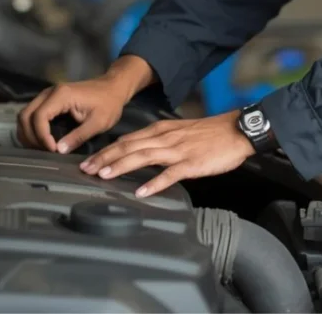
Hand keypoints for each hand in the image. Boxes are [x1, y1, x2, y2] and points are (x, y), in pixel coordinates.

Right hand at [16, 56, 153, 153]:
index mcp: (61, 95)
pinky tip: (41, 142)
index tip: (52, 150)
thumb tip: (59, 151)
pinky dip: (31, 129)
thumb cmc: (109, 103)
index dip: (41, 136)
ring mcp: (47, 95)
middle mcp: (49, 93)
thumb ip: (78, 136)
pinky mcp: (48, 100)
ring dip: (28, 134)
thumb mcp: (98, 123)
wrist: (113, 88)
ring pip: (25, 115)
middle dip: (31, 137)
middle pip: (25, 115)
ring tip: (41, 149)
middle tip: (43, 152)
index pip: (39, 117)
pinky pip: (31, 115)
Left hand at [79, 111, 254, 197]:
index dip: (106, 150)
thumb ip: (159, 141)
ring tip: (104, 176)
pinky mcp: (191, 163)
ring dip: (122, 166)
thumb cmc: (209, 134)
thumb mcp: (179, 132)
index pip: (127, 140)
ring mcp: (178, 150)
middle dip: (105, 158)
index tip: (89, 160)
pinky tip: (141, 191)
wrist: (236, 130)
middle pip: (129, 147)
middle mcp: (165, 138)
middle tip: (85, 169)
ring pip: (144, 157)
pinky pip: (170, 174)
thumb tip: (140, 152)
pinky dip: (154, 183)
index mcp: (160, 130)